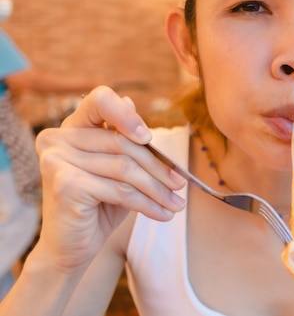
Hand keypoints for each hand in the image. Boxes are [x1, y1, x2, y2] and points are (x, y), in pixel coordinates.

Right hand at [35, 86, 185, 270]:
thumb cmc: (97, 205)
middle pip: (123, 143)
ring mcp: (57, 160)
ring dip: (158, 189)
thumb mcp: (116, 169)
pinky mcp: (65, 184)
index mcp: (70, 128)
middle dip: (159, 167)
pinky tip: (163, 214)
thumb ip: (123, 139)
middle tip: (181, 184)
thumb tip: (131, 100)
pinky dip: (148, 204)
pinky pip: (120, 190)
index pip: (99, 100)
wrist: (71, 249)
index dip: (128, 115)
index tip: (150, 138)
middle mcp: (57, 139)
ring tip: (177, 204)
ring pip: (126, 169)